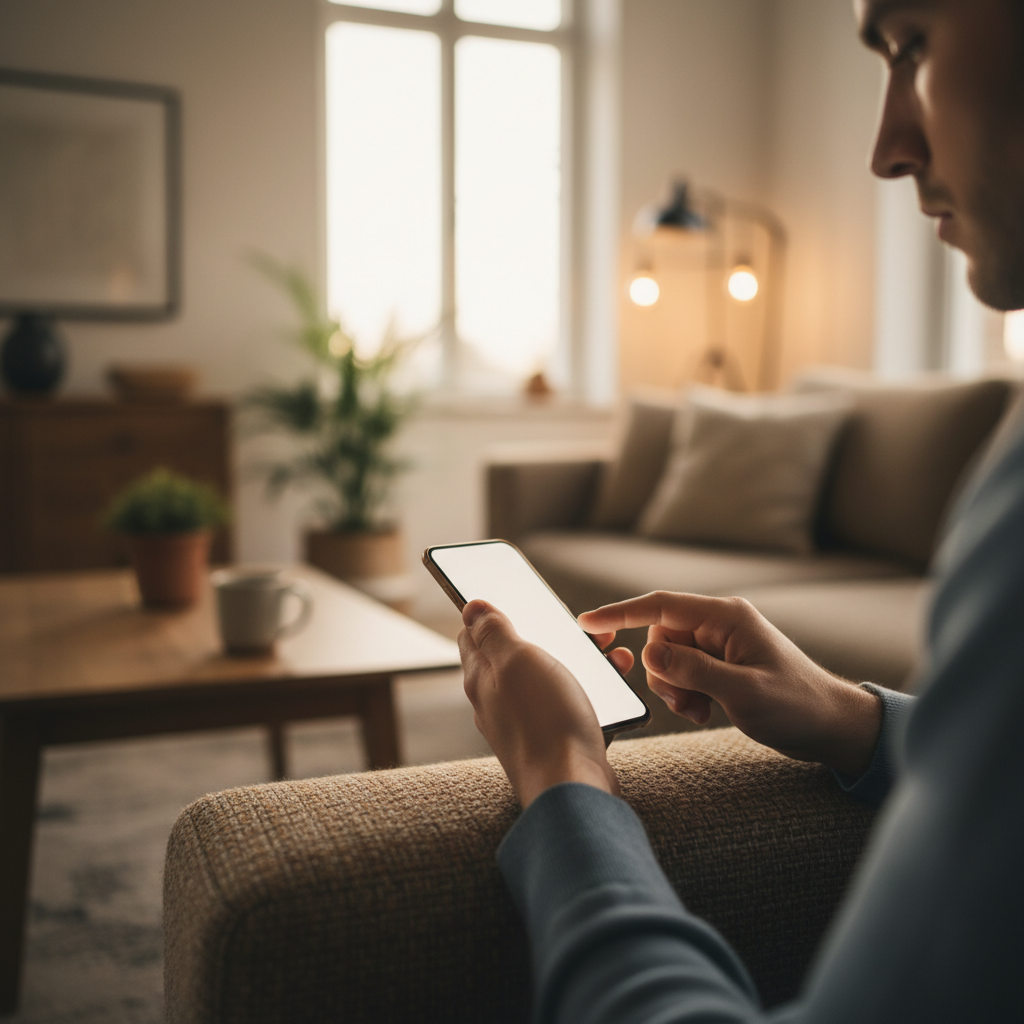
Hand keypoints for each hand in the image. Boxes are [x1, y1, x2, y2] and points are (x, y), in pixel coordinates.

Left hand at [458, 599, 630, 806]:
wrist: (573, 791)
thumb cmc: (544, 723)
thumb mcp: (517, 661)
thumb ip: (494, 632)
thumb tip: (471, 606)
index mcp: (482, 678)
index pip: (473, 635)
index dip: (491, 612)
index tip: (515, 597)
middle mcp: (498, 702)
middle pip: (515, 655)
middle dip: (547, 633)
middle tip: (578, 625)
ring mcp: (525, 723)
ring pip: (548, 678)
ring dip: (578, 659)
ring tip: (609, 650)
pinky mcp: (553, 740)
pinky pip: (570, 703)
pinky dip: (591, 688)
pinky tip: (614, 684)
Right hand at [579, 592, 881, 776]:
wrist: (831, 727)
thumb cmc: (797, 706)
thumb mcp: (743, 692)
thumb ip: (694, 670)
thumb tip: (650, 652)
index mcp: (726, 617)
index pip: (659, 606)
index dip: (619, 613)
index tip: (587, 623)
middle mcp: (719, 624)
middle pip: (660, 636)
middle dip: (661, 672)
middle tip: (685, 701)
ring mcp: (719, 645)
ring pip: (668, 658)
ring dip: (673, 688)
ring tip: (700, 709)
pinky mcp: (720, 665)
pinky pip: (682, 673)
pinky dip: (685, 695)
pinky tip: (705, 712)